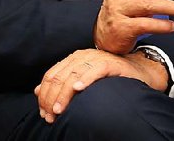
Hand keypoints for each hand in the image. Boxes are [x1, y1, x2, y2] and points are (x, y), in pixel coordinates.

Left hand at [34, 48, 167, 122]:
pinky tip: (77, 89)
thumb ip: (61, 84)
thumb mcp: (82, 79)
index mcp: (72, 59)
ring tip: (58, 110)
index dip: (44, 94)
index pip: (51, 75)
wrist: (137, 70)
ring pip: (72, 75)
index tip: (43, 112)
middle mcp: (81, 57)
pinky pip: (94, 71)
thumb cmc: (109, 77)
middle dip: (51, 98)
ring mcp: (94, 58)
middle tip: (50, 116)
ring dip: (63, 95)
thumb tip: (36, 91)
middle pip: (59, 77)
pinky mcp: (109, 63)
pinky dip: (84, 80)